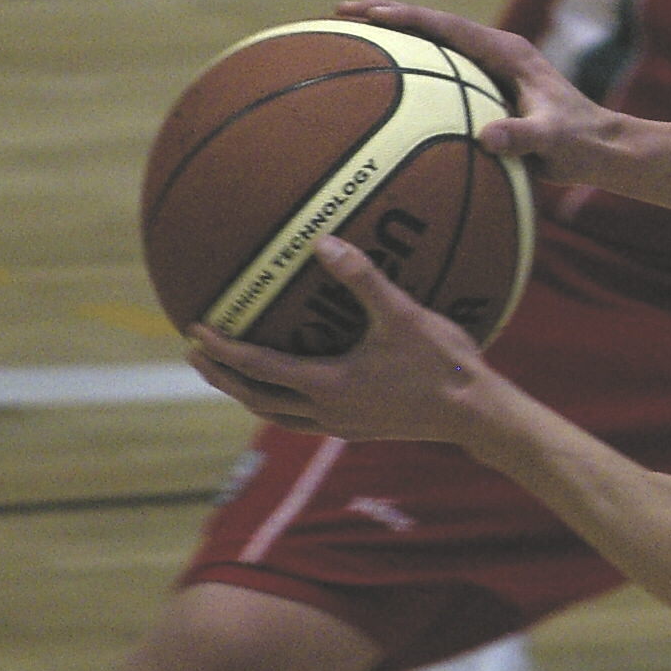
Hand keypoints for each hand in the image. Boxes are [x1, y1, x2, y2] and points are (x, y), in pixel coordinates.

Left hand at [186, 239, 494, 442]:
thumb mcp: (402, 315)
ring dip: (246, 393)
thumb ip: (361, 278)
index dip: (223, 349)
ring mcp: (339, 425)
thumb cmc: (441, 363)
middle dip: (220, 376)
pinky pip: (299, 420)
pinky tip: (290, 388)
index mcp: (327, 384)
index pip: (258, 366)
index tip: (195, 330)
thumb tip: (322, 241)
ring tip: (230, 374)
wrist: (475, 413)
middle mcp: (325, 411)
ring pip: (274, 415)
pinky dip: (279, 403)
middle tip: (195, 354)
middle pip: (254, 397)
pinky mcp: (356, 429)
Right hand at [337, 0, 613, 177]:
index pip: (449, 27)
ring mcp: (490, 69)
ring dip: (393, 40)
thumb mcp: (554, 140)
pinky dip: (407, 73)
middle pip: (432, 26)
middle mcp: (496, 53)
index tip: (368, 14)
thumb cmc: (581, 142)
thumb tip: (489, 138)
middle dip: (387, 16)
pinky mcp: (486, 89)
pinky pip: (439, 74)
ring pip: (433, 46)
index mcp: (508, 52)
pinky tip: (377, 90)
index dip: (408, 18)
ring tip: (345, 38)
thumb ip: (525, 136)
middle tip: (339, 11)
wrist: (603, 149)